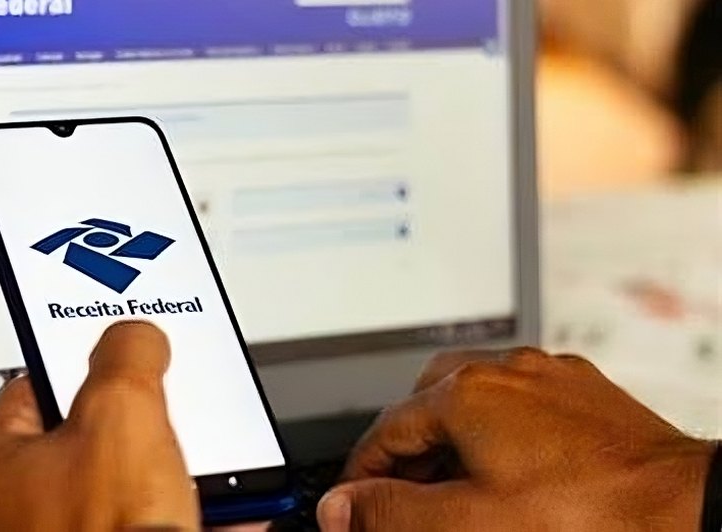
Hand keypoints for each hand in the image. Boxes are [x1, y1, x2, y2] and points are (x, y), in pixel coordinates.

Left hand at [0, 321, 198, 531]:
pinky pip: (152, 525)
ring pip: (126, 483)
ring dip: (175, 469)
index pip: (34, 384)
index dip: (84, 362)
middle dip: (143, 422)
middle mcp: (16, 510)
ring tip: (209, 456)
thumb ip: (126, 355)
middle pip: (88, 435)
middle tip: (170, 408)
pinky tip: (228, 504)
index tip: (116, 353)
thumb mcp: (123, 411)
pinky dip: (189, 513)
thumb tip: (133, 339)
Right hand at [318, 348, 715, 530]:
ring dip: (449, 437)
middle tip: (397, 493)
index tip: (352, 504)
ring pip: (474, 397)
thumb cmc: (588, 516)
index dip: (360, 474)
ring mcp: (550, 377)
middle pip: (425, 402)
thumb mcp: (469, 524)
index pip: (385, 430)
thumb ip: (392, 513)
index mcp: (466, 393)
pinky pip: (519, 402)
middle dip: (405, 448)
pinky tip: (507, 467)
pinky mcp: (585, 394)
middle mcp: (506, 370)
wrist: (686, 510)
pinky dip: (495, 432)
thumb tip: (340, 508)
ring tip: (450, 485)